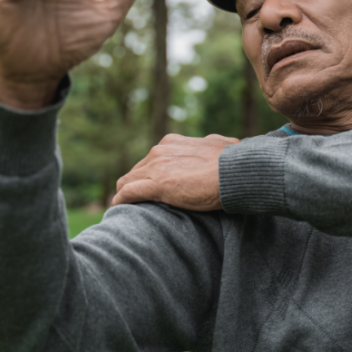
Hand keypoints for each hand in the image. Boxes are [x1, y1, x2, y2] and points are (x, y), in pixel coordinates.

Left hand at [112, 134, 240, 210]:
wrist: (235, 172)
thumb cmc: (232, 161)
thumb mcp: (221, 144)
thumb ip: (213, 144)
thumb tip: (221, 144)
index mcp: (171, 142)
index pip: (150, 160)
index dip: (147, 175)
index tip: (148, 186)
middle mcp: (160, 151)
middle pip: (136, 171)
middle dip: (133, 185)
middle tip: (135, 202)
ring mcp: (156, 168)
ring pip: (127, 181)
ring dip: (124, 194)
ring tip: (125, 209)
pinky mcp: (157, 185)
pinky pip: (128, 193)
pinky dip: (120, 201)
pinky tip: (117, 209)